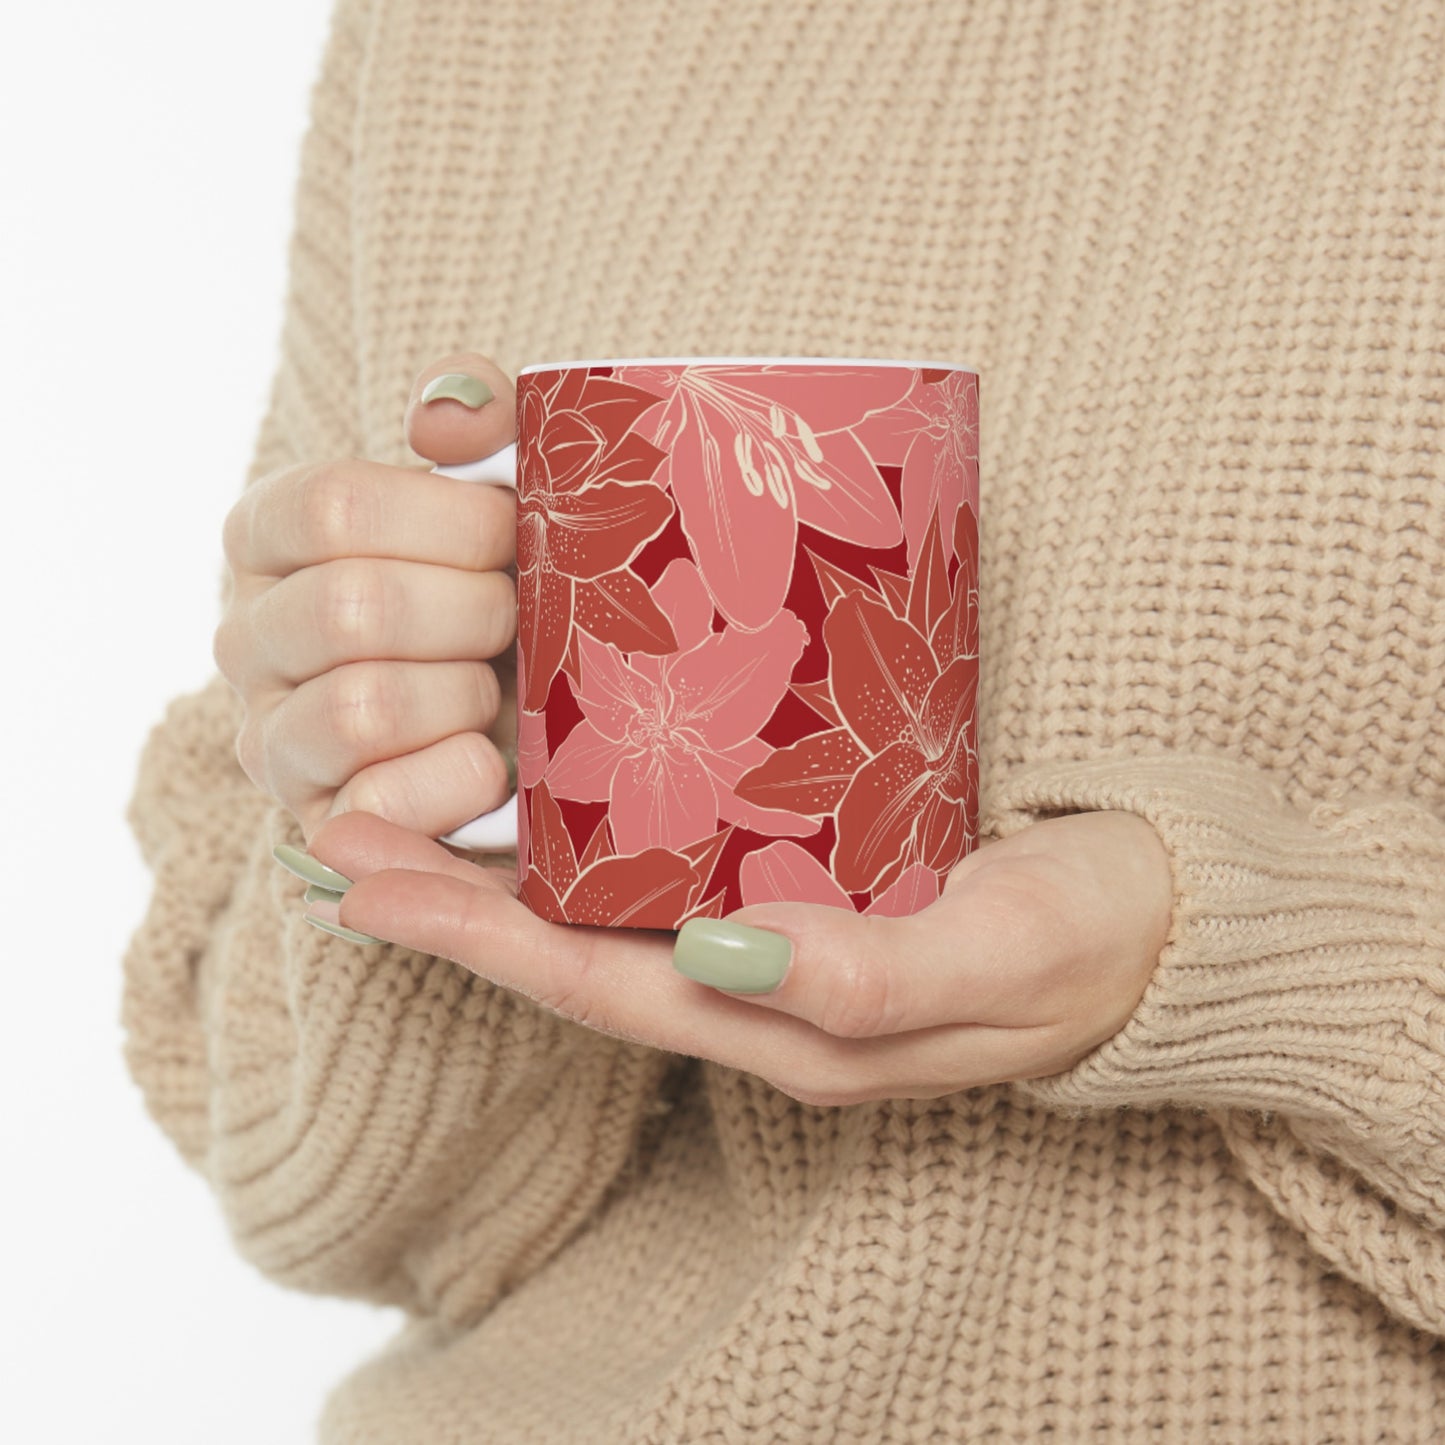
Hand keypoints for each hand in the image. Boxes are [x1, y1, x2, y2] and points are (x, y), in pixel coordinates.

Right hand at [214, 353, 519, 842]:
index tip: (512, 533)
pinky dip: (458, 778)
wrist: (534, 720)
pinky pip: (378, 803)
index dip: (449, 521)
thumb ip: (482, 421)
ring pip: (361, 707)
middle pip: (351, 608)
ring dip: (465, 695)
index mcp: (272, 537)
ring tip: (498, 689)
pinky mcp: (317, 824)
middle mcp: (247, 636)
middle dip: (473, 613)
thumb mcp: (503, 492)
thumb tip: (443, 418)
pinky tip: (492, 761)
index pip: (332, 506)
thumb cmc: (507, 588)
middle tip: (517, 619)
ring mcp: (272, 738)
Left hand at [301, 809, 1172, 1104]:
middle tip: (337, 832)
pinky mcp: (810, 886)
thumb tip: (723, 955)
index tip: (362, 881)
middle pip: (574, 951)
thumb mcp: (998, 955)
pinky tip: (558, 786)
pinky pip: (673, 872)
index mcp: (789, 1024)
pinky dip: (594, 837)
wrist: (1166, 924)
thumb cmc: (1090, 938)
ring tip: (406, 804)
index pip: (597, 984)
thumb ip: (868, 972)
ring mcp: (780, 942)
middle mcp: (762, 991)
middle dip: (450, 900)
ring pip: (611, 912)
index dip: (474, 938)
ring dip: (503, 868)